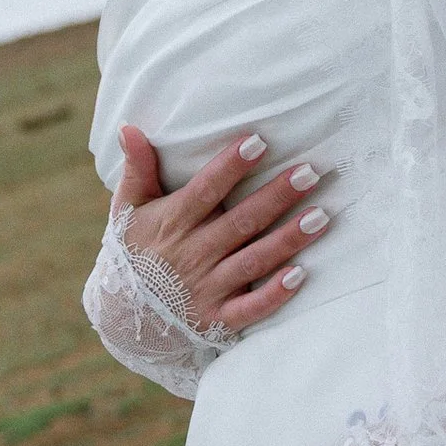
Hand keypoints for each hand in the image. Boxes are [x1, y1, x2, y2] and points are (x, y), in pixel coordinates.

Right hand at [112, 124, 330, 337]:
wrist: (124, 315)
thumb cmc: (133, 251)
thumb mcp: (127, 209)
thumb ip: (137, 170)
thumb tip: (130, 127)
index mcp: (172, 223)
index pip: (205, 190)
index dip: (230, 167)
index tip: (258, 142)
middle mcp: (192, 254)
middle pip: (240, 222)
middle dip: (276, 197)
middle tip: (309, 173)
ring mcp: (206, 288)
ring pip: (253, 261)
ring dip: (287, 240)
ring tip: (320, 216)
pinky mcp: (217, 318)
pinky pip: (250, 308)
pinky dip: (274, 294)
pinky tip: (300, 275)